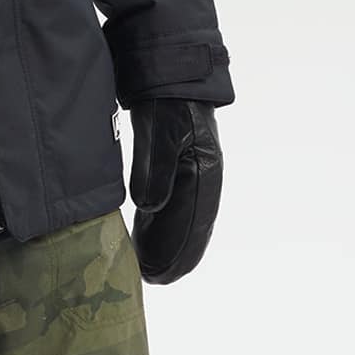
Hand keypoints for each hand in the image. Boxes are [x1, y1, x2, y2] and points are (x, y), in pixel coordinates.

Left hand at [128, 98, 223, 283]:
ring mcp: (194, 172)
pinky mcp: (180, 167)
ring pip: (183, 218)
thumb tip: (150, 207)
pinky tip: (150, 241)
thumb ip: (154, 169)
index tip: (161, 274)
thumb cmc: (167, 102)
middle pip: (192, 225)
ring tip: (151, 270)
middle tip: (155, 280)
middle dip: (175, 255)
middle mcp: (204, 176)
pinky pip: (175, 205)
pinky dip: (163, 227)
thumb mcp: (159, 133)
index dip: (178, 249)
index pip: (193, 221)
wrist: (170, 73)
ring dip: (169, 244)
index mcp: (204, 170)